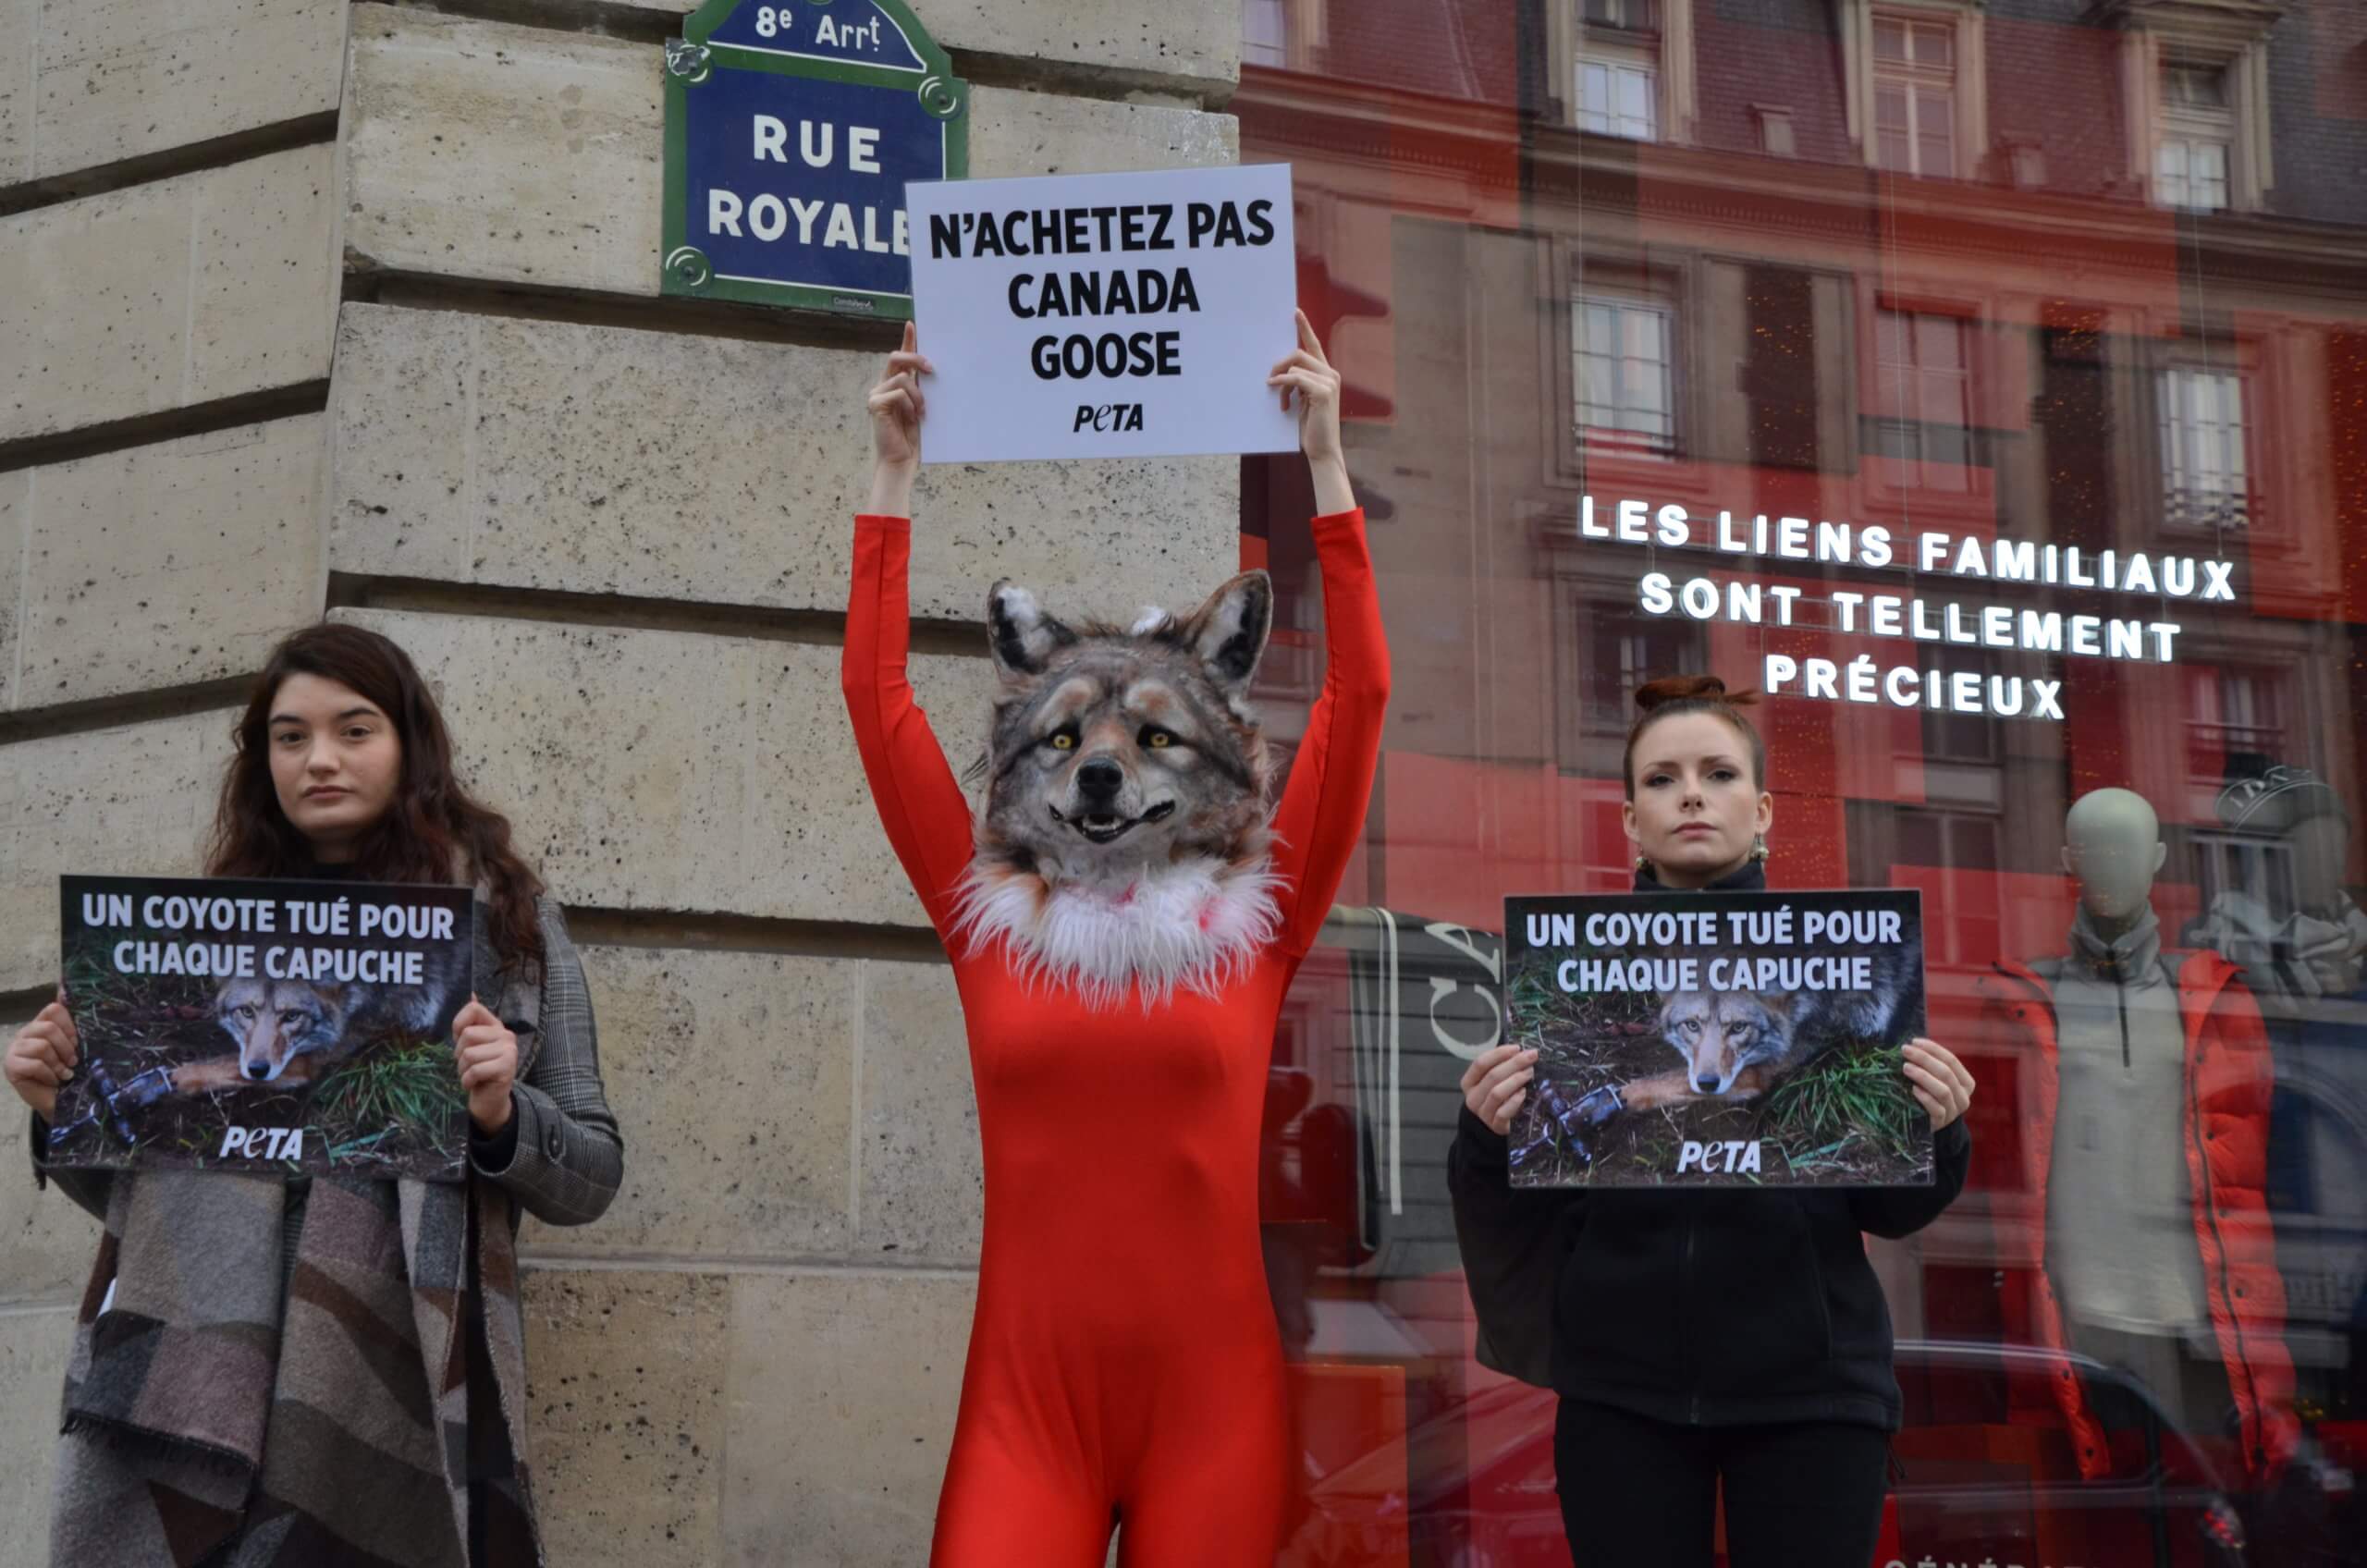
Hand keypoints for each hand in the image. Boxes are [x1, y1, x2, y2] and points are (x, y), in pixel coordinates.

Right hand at [6, 993, 78, 1122]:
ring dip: (59, 1064)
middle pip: (49, 1028)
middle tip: (73, 1061)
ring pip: (42, 1047)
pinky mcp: (11, 1066)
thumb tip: (64, 986)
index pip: (54, 1009)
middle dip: (66, 1048)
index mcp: (41, 1023)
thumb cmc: (69, 1070)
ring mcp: (14, 1049)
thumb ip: (71, 1019)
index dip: (70, 1026)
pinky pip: (34, 1065)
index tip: (77, 1042)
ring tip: (64, 1074)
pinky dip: (49, 1074)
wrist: (59, 1100)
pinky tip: (52, 1080)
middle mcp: (26, 1033)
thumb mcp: (75, 1044)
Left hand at [453, 998, 518, 1135]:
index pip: (474, 1009)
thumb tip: (471, 993)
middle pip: (467, 1035)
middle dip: (459, 1054)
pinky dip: (467, 1080)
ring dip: (463, 1070)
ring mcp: (509, 1050)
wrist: (489, 1101)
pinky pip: (475, 1070)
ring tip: (471, 1075)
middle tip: (467, 1065)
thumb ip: (469, 1023)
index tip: (459, 1039)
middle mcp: (505, 1035)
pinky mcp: (507, 1067)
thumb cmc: (477, 1071)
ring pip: (469, 1054)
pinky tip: (472, 1084)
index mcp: (495, 1026)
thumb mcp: (470, 1046)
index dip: (459, 1023)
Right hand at [867, 321, 931, 513]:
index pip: (900, 357)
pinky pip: (898, 393)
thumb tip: (932, 369)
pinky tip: (912, 419)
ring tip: (921, 413)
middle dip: (915, 358)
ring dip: (917, 395)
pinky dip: (910, 405)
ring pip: (902, 378)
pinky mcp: (875, 405)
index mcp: (895, 384)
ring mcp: (876, 394)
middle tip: (931, 369)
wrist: (903, 460)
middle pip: (897, 358)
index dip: (906, 339)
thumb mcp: (922, 406)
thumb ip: (922, 388)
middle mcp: (883, 385)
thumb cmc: (914, 437)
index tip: (913, 324)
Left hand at [1269, 309, 1352, 512]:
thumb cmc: (1311, 427)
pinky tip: (1275, 388)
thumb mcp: (1303, 400)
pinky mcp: (1323, 392)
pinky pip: (1296, 378)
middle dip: (1279, 363)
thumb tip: (1278, 373)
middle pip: (1299, 353)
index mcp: (1326, 374)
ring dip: (1281, 383)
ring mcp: (1329, 382)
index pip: (1314, 346)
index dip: (1305, 328)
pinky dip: (1282, 382)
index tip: (1295, 313)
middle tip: (1269, 378)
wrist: (1322, 449)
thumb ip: (1297, 383)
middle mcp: (1331, 374)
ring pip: (1296, 366)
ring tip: (1281, 402)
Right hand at [1460, 1043, 1539, 1136]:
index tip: (1517, 1047)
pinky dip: (1515, 1101)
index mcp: (1469, 1082)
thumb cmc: (1497, 1096)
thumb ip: (1502, 1066)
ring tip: (1530, 1072)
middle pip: (1492, 1076)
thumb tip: (1521, 1051)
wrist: (1495, 1125)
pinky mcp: (1495, 1125)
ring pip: (1497, 1093)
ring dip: (1516, 1079)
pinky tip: (1524, 1093)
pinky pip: (1504, 1112)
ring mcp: (1483, 1113)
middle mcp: (1473, 1097)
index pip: (1480, 1063)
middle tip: (1531, 1056)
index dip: (1499, 1053)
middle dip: (1514, 1063)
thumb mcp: (1494, 1080)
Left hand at [1903, 1037, 1973, 1130]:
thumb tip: (1912, 1044)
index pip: (1952, 1060)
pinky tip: (1913, 1089)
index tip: (1914, 1042)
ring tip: (1906, 1067)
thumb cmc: (1930, 1094)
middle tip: (1905, 1051)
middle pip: (1946, 1073)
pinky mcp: (1941, 1122)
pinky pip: (1936, 1109)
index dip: (1933, 1049)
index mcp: (1965, 1082)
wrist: (1929, 1122)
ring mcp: (1953, 1111)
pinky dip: (1925, 1097)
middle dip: (1925, 1059)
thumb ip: (1930, 1064)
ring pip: (1943, 1091)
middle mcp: (1963, 1097)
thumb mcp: (1934, 1078)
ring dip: (1923, 1076)